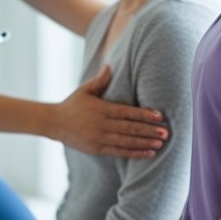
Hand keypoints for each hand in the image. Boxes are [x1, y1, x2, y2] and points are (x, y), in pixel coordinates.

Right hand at [51, 65, 169, 157]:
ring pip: (126, 141)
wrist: (54, 123)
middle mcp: (101, 124)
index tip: (159, 116)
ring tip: (160, 144)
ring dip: (144, 143)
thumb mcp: (84, 91)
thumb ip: (99, 81)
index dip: (143, 114)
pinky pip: (119, 152)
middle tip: (166, 132)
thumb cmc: (72, 104)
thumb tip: (109, 66)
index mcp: (101, 109)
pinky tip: (148, 153)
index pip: (126, 112)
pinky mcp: (97, 149)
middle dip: (148, 131)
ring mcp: (99, 138)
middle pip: (129, 128)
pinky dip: (134, 153)